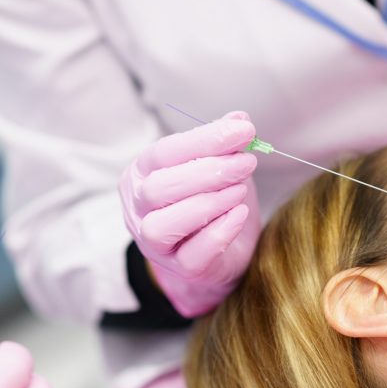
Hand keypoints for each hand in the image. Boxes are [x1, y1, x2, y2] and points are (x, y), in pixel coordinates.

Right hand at [119, 111, 260, 317]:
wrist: (222, 256)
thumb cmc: (216, 205)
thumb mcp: (222, 168)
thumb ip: (225, 145)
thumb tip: (240, 118)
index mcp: (142, 174)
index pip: (164, 152)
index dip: (204, 139)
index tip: (244, 130)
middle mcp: (139, 209)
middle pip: (158, 187)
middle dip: (208, 171)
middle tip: (247, 163)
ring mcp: (154, 244)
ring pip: (164, 224)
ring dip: (208, 202)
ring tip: (240, 190)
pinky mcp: (179, 269)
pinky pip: (191, 254)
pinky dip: (219, 231)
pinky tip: (240, 215)